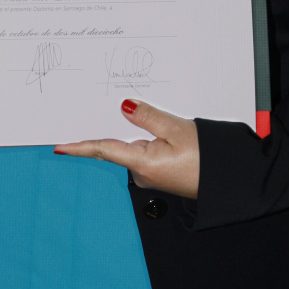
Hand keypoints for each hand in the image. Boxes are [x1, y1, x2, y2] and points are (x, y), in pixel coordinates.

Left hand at [55, 99, 199, 198]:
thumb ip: (148, 116)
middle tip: (105, 107)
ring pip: (132, 147)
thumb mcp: (178, 129)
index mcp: (141, 163)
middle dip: (111, 128)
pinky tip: (153, 127)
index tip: (58, 146)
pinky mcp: (161, 173)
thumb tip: (124, 107)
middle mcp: (142, 173)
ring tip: (138, 112)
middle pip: (116, 146)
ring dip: (132, 131)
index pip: (103, 150)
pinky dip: (145, 138)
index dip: (79, 147)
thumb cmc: (208, 159)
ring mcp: (151, 175)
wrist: (230, 182)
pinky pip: (145, 152)